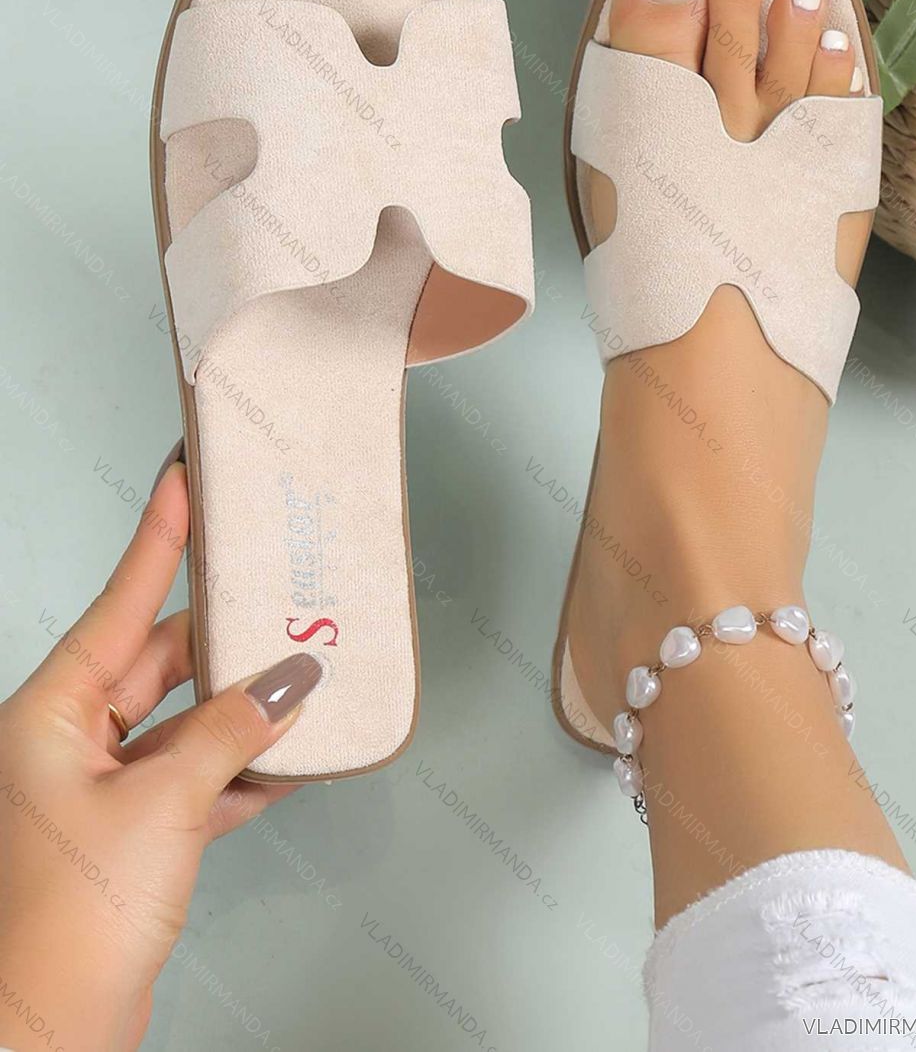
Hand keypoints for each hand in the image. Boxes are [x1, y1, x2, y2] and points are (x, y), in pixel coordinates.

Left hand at [0, 459, 321, 1050]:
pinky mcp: (131, 834)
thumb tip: (292, 679)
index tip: (184, 482)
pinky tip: (291, 754)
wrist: (49, 1034)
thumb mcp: (163, 804)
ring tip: (304, 668)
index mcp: (49, 715)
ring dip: (243, 707)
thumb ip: (234, 731)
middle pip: (158, 660)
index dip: (158, 539)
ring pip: (184, 720)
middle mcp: (67, 742)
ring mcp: (99, 789)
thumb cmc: (68, 922)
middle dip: (225, 636)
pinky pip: (195, 777)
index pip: (117, 603)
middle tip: (278, 589)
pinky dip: (241, 766)